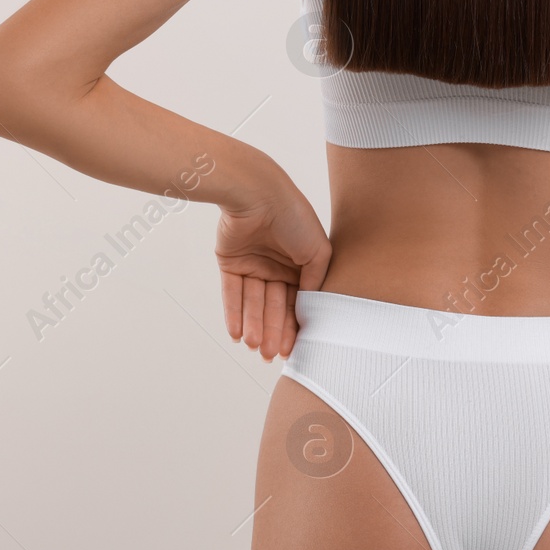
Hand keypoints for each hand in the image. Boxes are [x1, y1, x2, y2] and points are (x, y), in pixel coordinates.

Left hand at [216, 179, 330, 362]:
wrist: (259, 194)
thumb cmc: (294, 218)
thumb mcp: (318, 252)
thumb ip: (315, 282)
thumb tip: (309, 308)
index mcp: (302, 265)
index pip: (298, 302)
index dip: (295, 326)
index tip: (293, 349)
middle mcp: (278, 267)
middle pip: (275, 306)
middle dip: (272, 331)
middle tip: (270, 355)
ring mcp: (254, 265)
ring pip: (254, 303)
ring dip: (254, 326)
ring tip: (254, 347)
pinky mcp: (231, 263)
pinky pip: (232, 293)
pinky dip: (233, 313)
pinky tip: (236, 333)